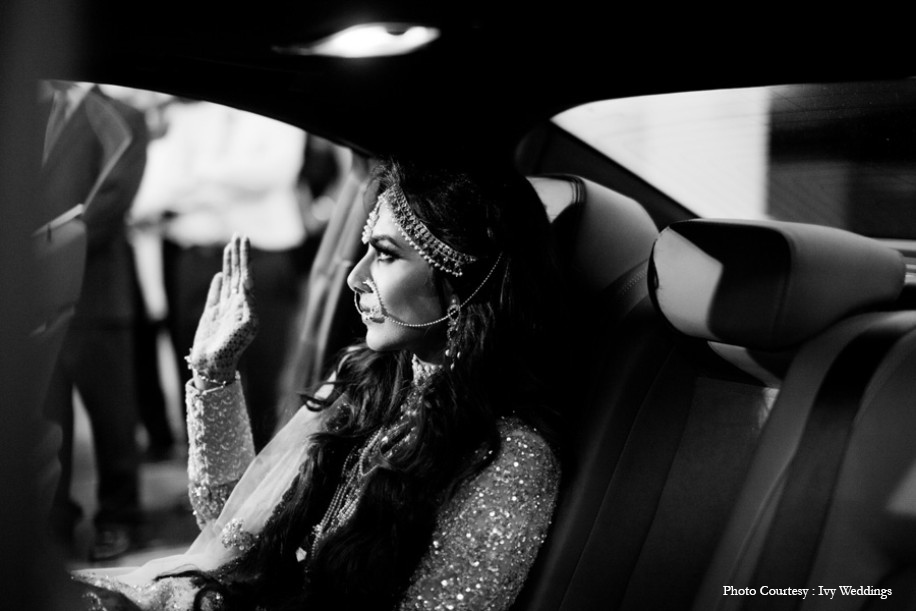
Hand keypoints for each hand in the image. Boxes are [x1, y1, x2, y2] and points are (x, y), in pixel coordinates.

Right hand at [187, 235, 258, 385]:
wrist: (213, 365)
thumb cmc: (230, 349)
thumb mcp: (244, 329)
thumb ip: (247, 308)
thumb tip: (247, 290)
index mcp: (247, 305)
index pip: (247, 275)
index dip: (245, 257)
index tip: (244, 240)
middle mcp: (238, 305)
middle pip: (240, 273)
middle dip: (239, 254)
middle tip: (239, 235)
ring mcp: (224, 309)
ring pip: (228, 280)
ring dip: (230, 263)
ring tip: (230, 247)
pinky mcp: (211, 316)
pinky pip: (215, 295)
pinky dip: (218, 284)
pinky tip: (220, 275)